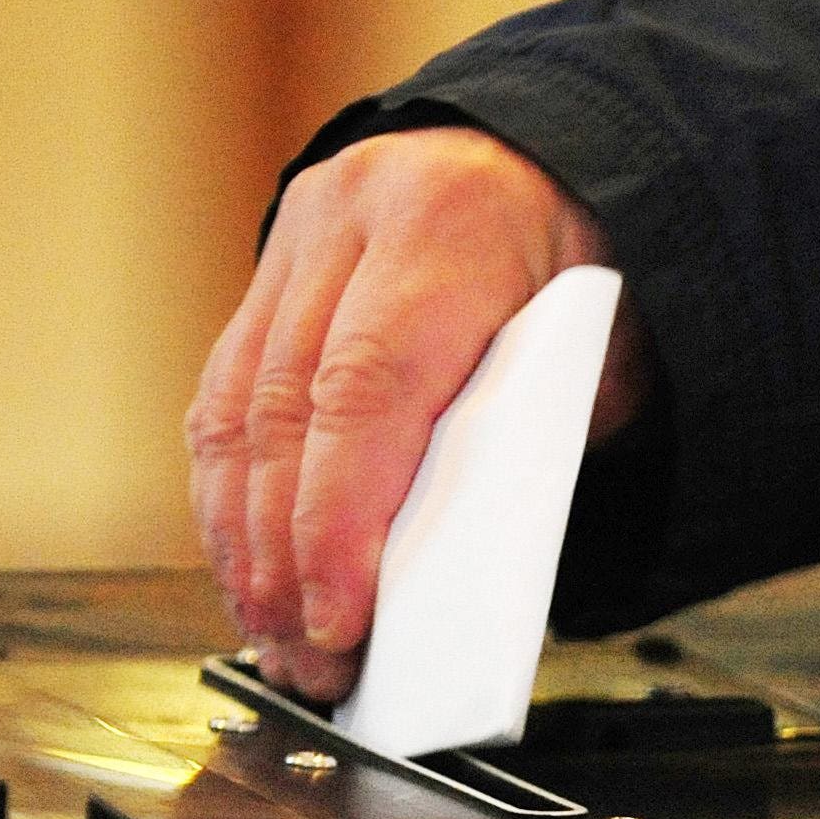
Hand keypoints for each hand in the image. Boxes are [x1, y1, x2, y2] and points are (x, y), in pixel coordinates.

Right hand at [188, 126, 648, 703]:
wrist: (560, 158)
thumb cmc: (589, 273)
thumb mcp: (594, 359)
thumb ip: (521, 450)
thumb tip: (441, 583)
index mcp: (450, 227)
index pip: (366, 392)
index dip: (337, 523)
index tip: (339, 621)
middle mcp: (354, 216)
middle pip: (284, 411)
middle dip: (283, 557)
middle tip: (307, 660)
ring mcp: (299, 236)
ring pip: (234, 408)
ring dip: (242, 540)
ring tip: (272, 635)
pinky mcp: (270, 269)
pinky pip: (226, 395)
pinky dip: (231, 494)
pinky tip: (247, 566)